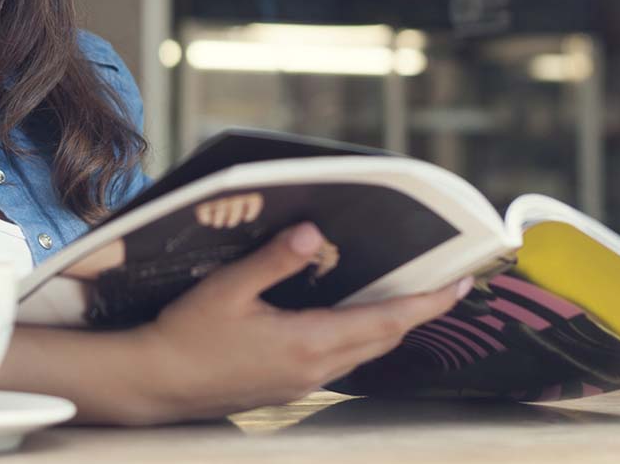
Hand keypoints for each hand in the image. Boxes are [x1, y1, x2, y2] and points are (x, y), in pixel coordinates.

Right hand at [133, 222, 469, 421]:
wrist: (158, 383)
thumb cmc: (187, 334)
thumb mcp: (227, 289)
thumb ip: (273, 261)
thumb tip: (311, 233)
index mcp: (306, 341)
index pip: (385, 320)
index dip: (427, 303)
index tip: (460, 284)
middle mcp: (313, 367)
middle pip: (383, 339)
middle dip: (418, 311)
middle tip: (447, 284)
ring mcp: (301, 382)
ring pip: (363, 352)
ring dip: (390, 325)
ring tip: (407, 297)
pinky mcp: (286, 386)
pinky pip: (340, 360)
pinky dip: (360, 337)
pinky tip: (351, 320)